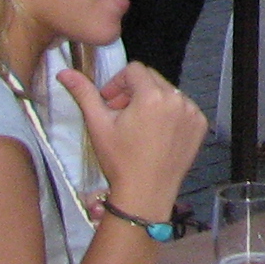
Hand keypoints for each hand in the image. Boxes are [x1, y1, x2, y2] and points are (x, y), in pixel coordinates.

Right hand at [64, 62, 206, 224]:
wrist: (145, 193)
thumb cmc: (119, 160)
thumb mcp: (98, 125)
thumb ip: (84, 94)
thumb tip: (64, 72)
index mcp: (152, 95)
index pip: (134, 70)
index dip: (117, 83)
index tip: (108, 103)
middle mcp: (177, 98)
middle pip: (151, 80)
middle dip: (133, 92)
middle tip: (120, 115)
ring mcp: (192, 111)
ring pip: (168, 93)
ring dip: (151, 102)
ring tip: (137, 127)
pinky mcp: (200, 124)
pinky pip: (183, 108)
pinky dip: (170, 114)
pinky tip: (156, 135)